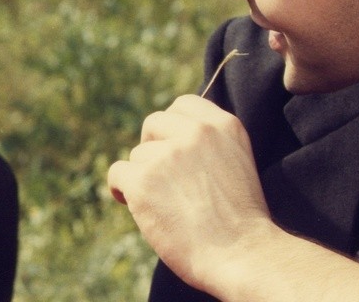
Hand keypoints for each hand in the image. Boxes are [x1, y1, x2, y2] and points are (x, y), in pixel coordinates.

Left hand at [107, 94, 273, 287]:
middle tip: (160, 177)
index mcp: (224, 125)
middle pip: (154, 123)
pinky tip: (135, 206)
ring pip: (137, 155)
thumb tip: (169, 140)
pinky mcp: (144, 180)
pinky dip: (122, 190)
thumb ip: (209, 144)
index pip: (184, 104)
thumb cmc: (241, 221)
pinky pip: (117, 173)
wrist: (241, 254)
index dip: (172, 127)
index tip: (170, 146)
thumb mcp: (237, 163)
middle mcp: (196, 132)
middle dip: (152, 147)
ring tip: (165, 206)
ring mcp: (168, 154)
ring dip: (144, 177)